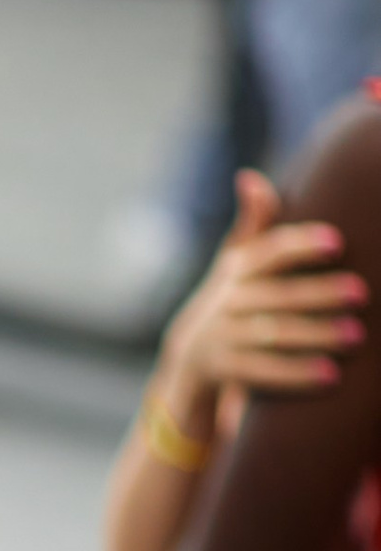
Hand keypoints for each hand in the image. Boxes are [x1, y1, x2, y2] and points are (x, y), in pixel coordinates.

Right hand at [156, 169, 366, 433]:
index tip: (337, 242)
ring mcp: (219, 337)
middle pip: (276, 295)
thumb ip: (253, 224)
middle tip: (362, 292)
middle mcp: (224, 301)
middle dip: (319, 293)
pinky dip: (296, 374)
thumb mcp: (236, 263)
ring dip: (315, 335)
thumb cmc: (232, 302)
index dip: (300, 245)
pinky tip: (331, 374)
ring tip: (356, 335)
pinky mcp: (219, 371)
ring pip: (271, 334)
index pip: (268, 251)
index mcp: (236, 269)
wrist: (188, 361)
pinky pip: (261, 373)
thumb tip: (248, 176)